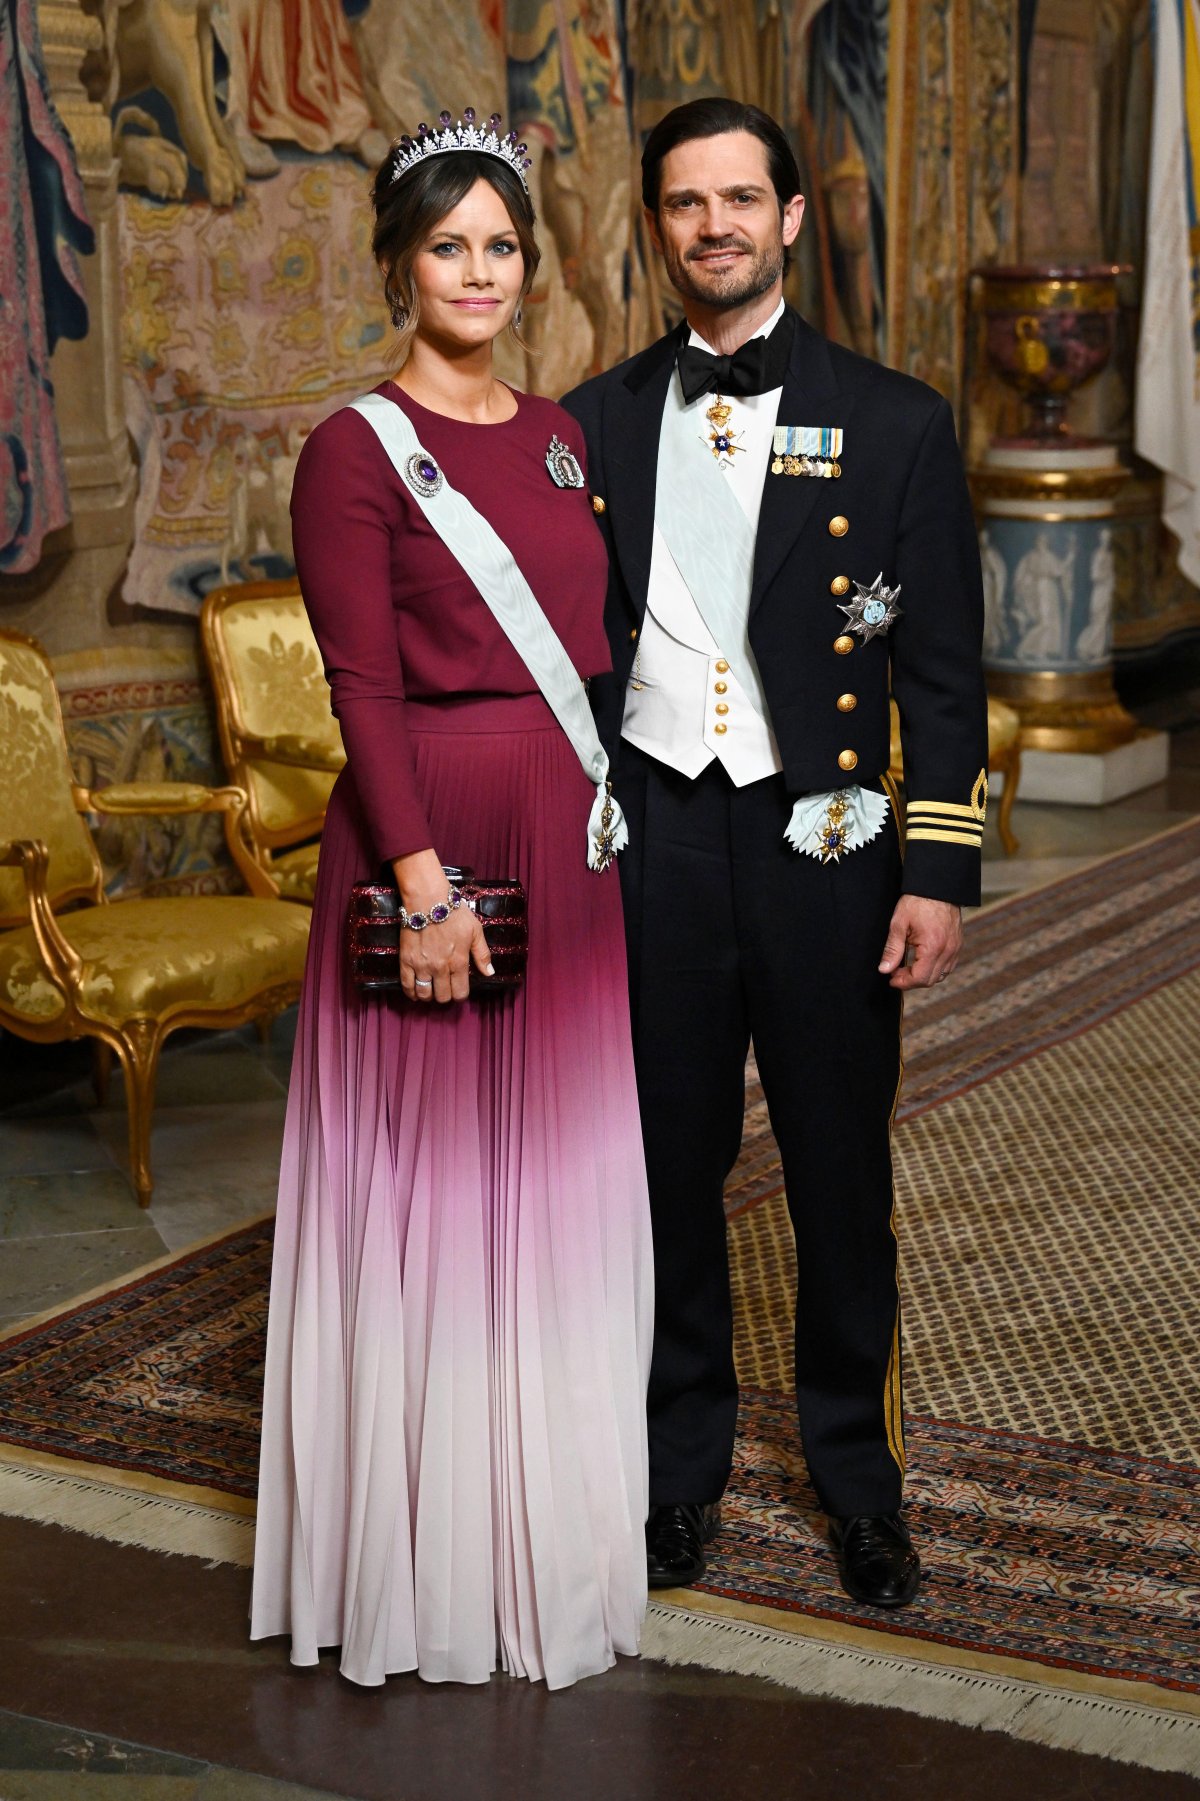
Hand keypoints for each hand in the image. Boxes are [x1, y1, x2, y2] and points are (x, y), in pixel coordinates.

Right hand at [393, 848, 492, 1003]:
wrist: (428, 899)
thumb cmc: (453, 912)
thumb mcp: (475, 930)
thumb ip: (482, 954)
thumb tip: (489, 973)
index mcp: (459, 962)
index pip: (460, 992)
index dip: (460, 995)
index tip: (459, 990)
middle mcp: (440, 968)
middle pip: (443, 996)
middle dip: (446, 996)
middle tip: (445, 988)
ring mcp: (422, 966)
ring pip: (425, 994)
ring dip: (429, 996)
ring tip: (431, 990)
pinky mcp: (406, 960)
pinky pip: (407, 985)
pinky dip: (412, 993)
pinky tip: (415, 992)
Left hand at [878, 894, 961, 991]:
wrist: (937, 886)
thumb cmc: (917, 902)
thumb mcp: (899, 924)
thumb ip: (892, 949)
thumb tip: (884, 969)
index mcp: (933, 946)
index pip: (920, 978)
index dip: (904, 982)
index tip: (891, 978)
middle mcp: (948, 951)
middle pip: (931, 980)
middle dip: (911, 981)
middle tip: (896, 972)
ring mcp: (955, 948)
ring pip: (941, 975)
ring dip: (923, 976)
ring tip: (908, 966)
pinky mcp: (958, 945)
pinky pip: (948, 966)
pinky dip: (935, 968)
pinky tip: (922, 960)